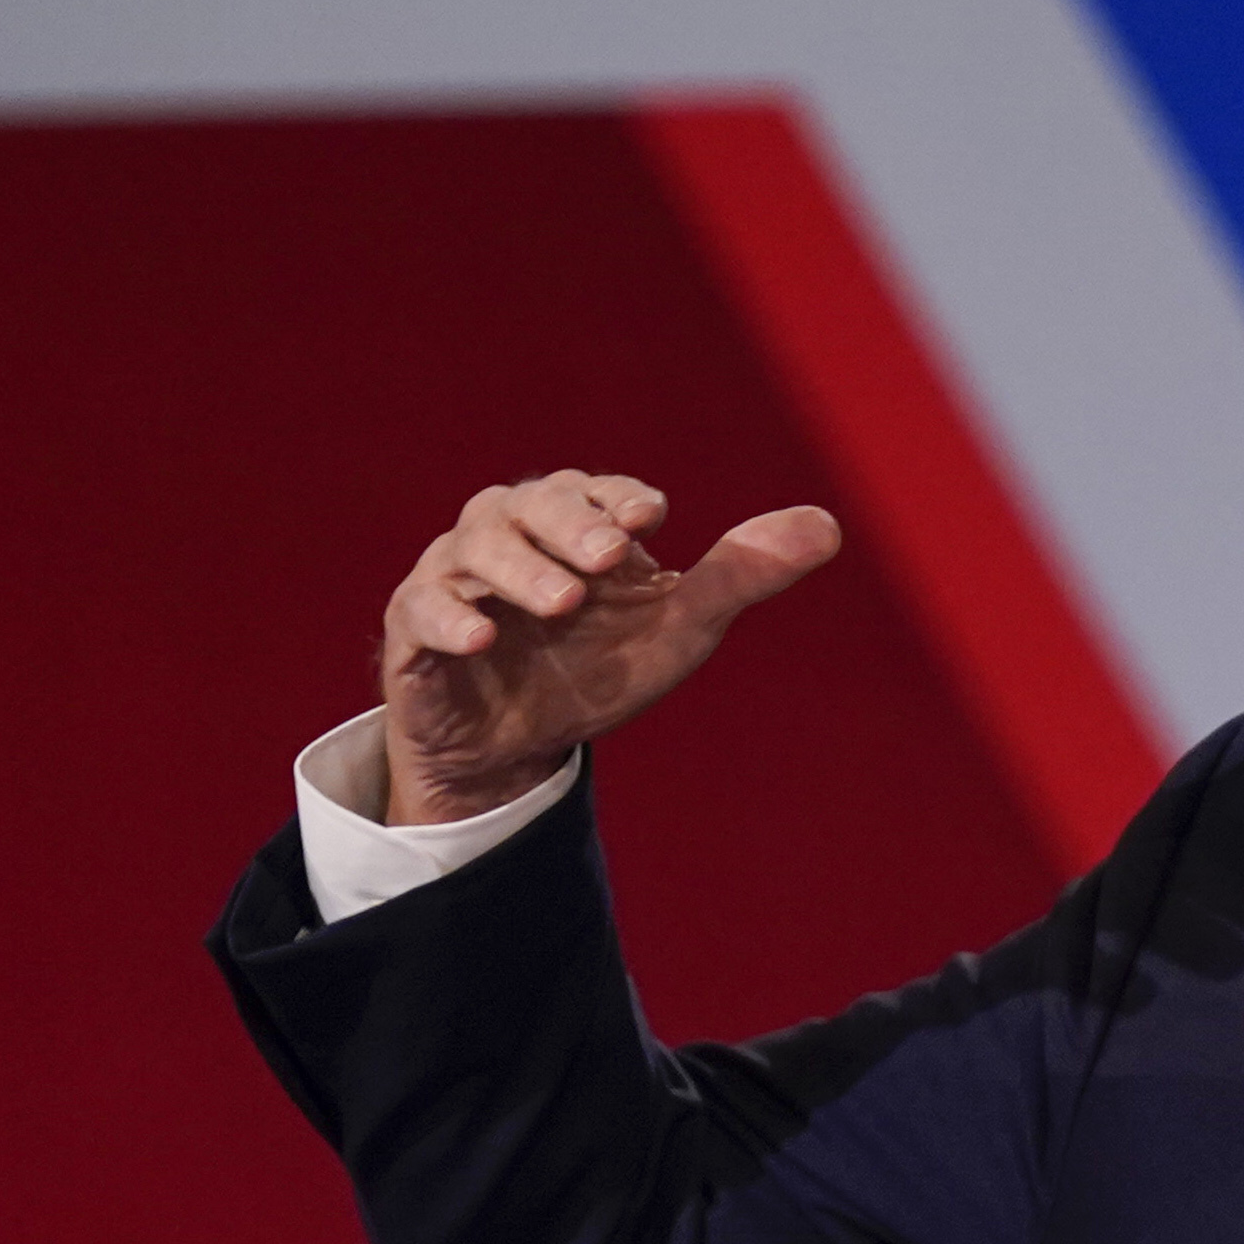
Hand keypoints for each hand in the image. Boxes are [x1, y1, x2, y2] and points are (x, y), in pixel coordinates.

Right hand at [375, 471, 840, 823]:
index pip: (594, 494)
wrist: (517, 749)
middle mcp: (510, 534)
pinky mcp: (416, 630)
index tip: (651, 517)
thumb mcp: (678, 627)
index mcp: (573, 523)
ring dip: (521, 570)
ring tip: (564, 601)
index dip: (618, 500)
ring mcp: (457, 577)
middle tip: (609, 557)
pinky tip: (484, 634)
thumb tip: (828, 525)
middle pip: (531, 504)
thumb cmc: (595, 668)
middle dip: (570, 524)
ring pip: (476, 547)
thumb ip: (742, 575)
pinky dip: (450, 615)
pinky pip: (423, 610)